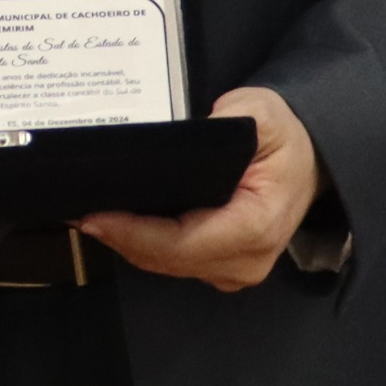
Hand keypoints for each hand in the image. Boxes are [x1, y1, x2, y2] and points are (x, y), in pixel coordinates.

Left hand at [79, 86, 318, 292]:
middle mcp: (245, 260)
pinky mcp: (221, 268)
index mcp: (256, 227)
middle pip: (167, 258)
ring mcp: (235, 271)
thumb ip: (227, 121)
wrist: (310, 160)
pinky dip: (143, 243)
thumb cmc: (284, 137)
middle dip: (120, 237)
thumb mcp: (261, 113)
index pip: (182, 242)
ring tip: (88, 212)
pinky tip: (116, 221)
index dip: (133, 233)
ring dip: (127, 242)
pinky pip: (173, 260)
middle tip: (75, 209)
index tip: (94, 216)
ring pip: (166, 264)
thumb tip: (181, 136)